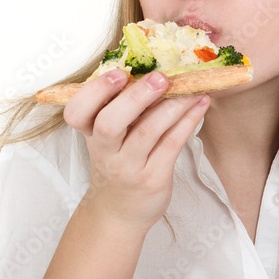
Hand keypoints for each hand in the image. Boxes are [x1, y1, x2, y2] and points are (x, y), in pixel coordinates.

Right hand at [63, 70, 209, 232]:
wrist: (120, 211)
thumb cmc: (119, 163)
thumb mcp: (109, 138)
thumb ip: (120, 108)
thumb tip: (150, 67)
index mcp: (90, 135)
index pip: (76, 113)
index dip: (94, 92)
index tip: (117, 73)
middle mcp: (106, 152)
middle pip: (110, 123)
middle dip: (135, 98)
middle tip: (160, 77)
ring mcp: (129, 167)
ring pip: (148, 132)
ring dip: (172, 106)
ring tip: (192, 87)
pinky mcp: (153, 177)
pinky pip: (172, 144)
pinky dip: (188, 121)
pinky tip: (201, 104)